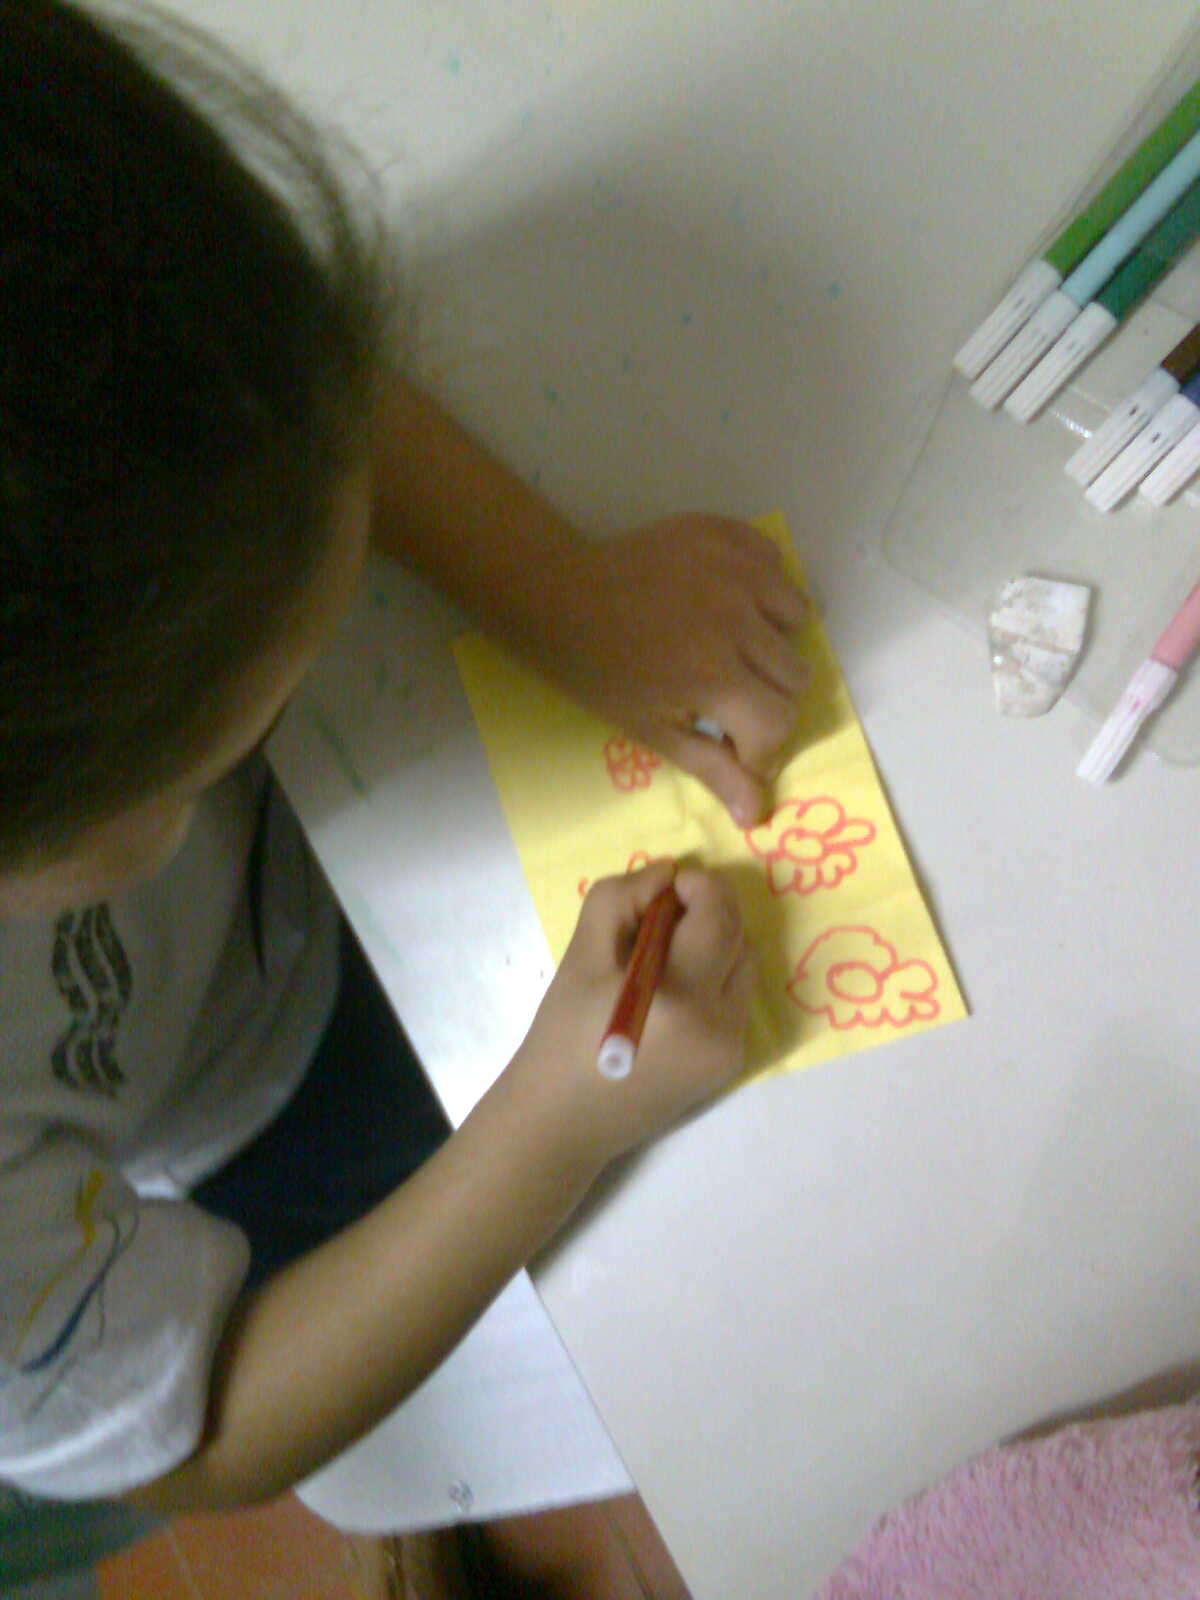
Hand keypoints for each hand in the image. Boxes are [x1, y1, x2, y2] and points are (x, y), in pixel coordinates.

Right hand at [506, 860, 755, 1174]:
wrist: (562, 1122)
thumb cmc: (562, 1035)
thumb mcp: (582, 955)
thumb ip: (622, 898)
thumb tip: (667, 873)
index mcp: (679, 997)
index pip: (718, 916)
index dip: (700, 886)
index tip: (667, 886)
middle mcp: (718, 1025)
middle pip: (738, 938)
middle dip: (705, 914)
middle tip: (658, 918)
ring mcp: (729, 1049)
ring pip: (743, 967)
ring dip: (713, 945)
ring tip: (663, 956)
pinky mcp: (728, 1065)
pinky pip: (734, 1000)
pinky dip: (712, 979)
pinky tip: (670, 992)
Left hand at [562, 515, 808, 824]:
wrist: (559, 595)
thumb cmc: (599, 673)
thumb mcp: (652, 730)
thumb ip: (713, 769)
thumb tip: (757, 816)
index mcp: (717, 675)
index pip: (781, 722)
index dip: (760, 747)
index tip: (734, 745)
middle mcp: (738, 618)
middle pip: (796, 675)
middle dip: (768, 698)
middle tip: (730, 695)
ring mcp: (735, 570)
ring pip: (798, 616)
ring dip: (773, 639)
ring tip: (736, 644)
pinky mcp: (726, 532)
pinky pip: (777, 564)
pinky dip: (764, 586)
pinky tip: (730, 600)